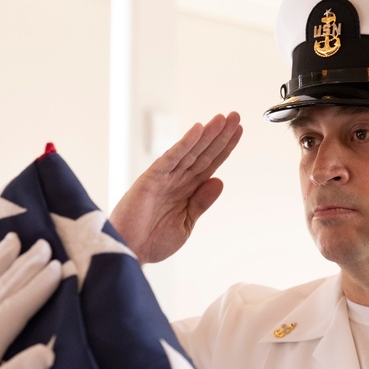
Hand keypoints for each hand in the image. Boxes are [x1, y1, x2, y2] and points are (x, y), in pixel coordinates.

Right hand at [109, 111, 241, 263]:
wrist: (129, 253)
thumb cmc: (153, 242)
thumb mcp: (185, 224)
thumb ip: (201, 203)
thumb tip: (219, 181)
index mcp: (187, 191)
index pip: (210, 165)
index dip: (224, 148)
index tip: (239, 131)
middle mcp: (177, 180)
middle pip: (203, 153)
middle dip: (220, 135)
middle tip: (236, 115)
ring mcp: (164, 178)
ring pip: (190, 152)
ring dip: (207, 134)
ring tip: (223, 118)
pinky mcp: (151, 178)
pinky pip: (171, 158)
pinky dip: (184, 144)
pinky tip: (197, 130)